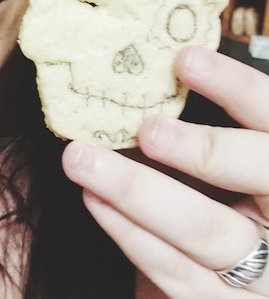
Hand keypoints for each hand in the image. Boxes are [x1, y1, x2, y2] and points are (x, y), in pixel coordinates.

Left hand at [62, 46, 268, 297]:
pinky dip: (132, 234)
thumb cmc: (237, 202)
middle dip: (201, 149)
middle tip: (147, 129)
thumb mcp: (239, 166)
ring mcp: (265, 272)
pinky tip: (96, 201)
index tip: (185, 58)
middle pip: (257, 174)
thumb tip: (161, 73)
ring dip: (138, 192)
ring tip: (85, 160)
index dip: (236, 86)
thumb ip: (218, 134)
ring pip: (207, 231)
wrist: (251, 277)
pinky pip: (178, 275)